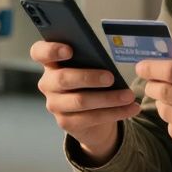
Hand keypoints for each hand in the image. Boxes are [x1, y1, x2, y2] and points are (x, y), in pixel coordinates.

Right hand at [31, 41, 139, 164]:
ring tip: (129, 95)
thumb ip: (91, 60)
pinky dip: (115, 113)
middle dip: (88, 77)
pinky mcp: (66, 122)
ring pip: (80, 101)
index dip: (51, 50)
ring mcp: (55, 104)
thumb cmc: (91, 82)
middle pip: (63, 79)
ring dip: (108, 98)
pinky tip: (131, 108)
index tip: (70, 50)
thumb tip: (105, 59)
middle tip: (111, 77)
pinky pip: (91, 118)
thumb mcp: (90, 68)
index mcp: (51, 63)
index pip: (40, 52)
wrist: (93, 117)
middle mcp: (48, 83)